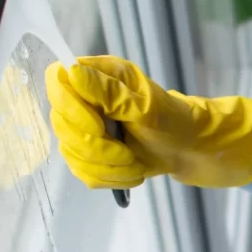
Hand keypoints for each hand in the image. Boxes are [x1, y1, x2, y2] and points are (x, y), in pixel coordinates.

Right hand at [44, 55, 251, 188]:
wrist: (193, 150)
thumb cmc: (177, 122)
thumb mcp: (149, 107)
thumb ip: (110, 93)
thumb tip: (71, 72)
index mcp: (99, 76)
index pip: (58, 83)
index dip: (71, 109)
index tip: (99, 126)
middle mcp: (87, 98)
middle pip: (62, 125)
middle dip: (98, 148)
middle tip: (128, 156)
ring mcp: (86, 127)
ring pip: (72, 154)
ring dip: (108, 168)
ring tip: (135, 166)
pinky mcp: (91, 154)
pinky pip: (84, 173)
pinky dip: (110, 179)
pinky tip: (131, 172)